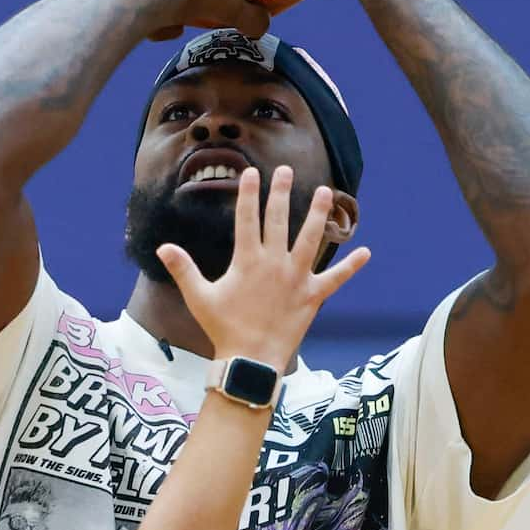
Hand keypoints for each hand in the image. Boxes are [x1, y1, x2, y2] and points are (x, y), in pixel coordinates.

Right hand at [155, 166, 371, 371]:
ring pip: (310, 239)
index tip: (251, 172)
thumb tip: (163, 248)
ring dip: (318, 214)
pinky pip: (335, 278)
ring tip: (326, 192)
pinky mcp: (313, 295)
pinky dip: (351, 267)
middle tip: (287, 170)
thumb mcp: (199, 298)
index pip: (246, 219)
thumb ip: (184, 269)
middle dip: (282, 192)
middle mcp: (274, 263)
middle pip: (278, 220)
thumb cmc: (223, 329)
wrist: (251, 359)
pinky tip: (366, 252)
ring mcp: (296, 278)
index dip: (248, 194)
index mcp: (247, 261)